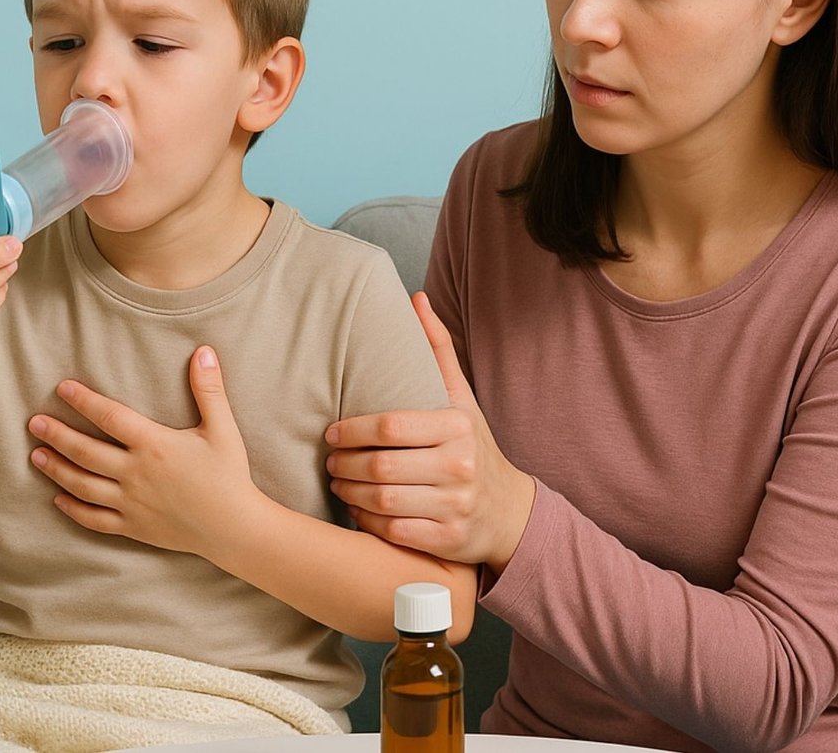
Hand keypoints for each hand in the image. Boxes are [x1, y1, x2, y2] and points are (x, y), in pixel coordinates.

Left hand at [27, 346, 263, 557]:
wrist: (234, 528)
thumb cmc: (229, 476)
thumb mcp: (223, 429)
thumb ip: (209, 390)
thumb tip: (203, 351)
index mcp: (155, 445)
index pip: (110, 417)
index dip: (84, 401)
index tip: (63, 388)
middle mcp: (136, 473)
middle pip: (86, 451)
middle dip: (57, 435)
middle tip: (34, 422)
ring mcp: (130, 502)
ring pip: (83, 484)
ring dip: (57, 469)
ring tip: (37, 455)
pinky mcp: (133, 526)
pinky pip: (94, 518)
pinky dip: (73, 509)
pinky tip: (58, 499)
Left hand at [325, 292, 535, 572]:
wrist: (508, 511)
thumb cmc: (472, 447)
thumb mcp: (460, 399)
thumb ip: (437, 349)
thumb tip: (416, 298)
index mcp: (457, 427)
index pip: (390, 427)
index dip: (352, 430)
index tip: (332, 432)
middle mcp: (459, 466)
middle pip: (380, 466)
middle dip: (344, 464)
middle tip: (329, 461)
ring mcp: (454, 506)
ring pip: (381, 500)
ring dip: (348, 492)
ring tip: (337, 482)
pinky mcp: (446, 540)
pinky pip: (391, 530)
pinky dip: (367, 520)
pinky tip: (358, 509)